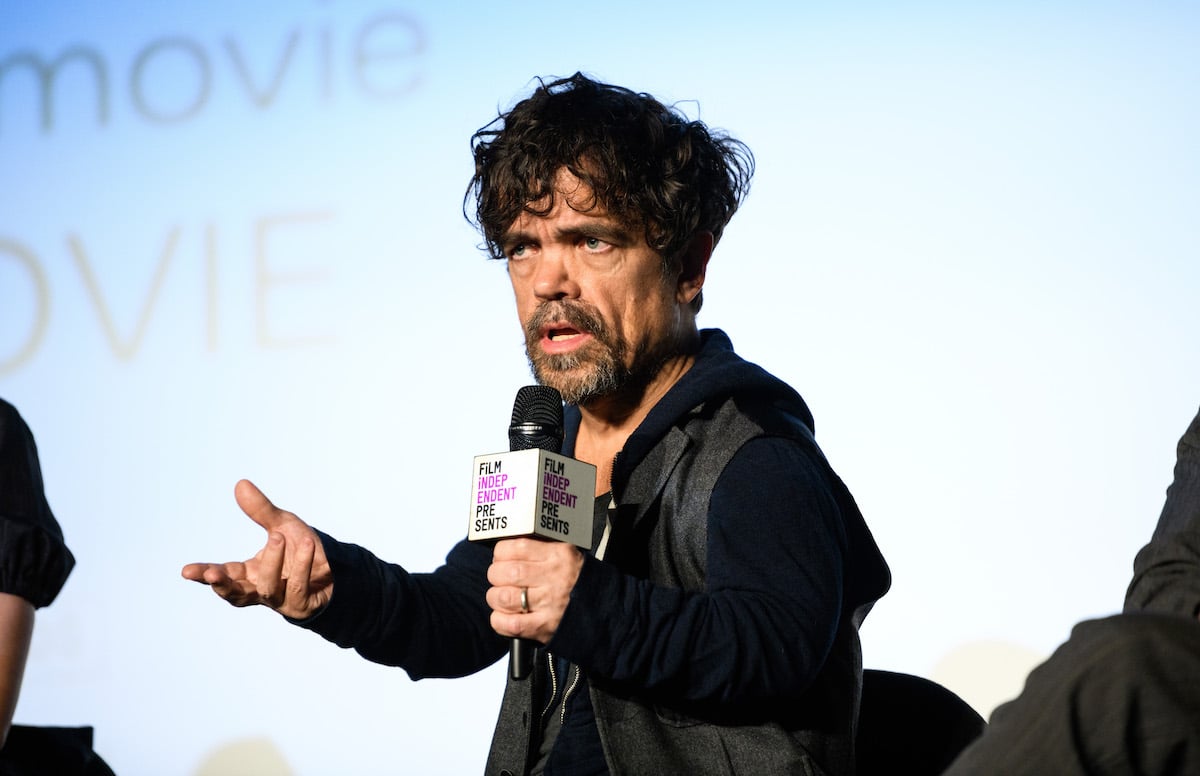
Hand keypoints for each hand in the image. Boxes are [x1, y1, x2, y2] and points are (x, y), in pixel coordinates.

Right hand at [181, 479, 332, 619]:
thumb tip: (240, 484)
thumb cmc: (302, 550)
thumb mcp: (282, 525)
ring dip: (271, 562)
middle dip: (222, 584)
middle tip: (212, 572)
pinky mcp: (303, 604)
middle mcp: (261, 590)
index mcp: (249, 574)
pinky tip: (308, 544)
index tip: (186, 571)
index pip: (223, 575)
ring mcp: (281, 600)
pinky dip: (302, 564)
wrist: (337, 567)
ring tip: (278, 536)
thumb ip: (261, 511)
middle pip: (235, 595)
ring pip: (268, 588)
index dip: (205, 574)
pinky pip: (298, 585)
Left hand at [486, 537, 583, 644]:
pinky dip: (499, 620)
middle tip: (499, 578)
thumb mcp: (567, 554)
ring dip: (495, 597)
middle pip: (506, 572)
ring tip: (501, 597)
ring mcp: (549, 604)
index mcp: (559, 555)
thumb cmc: (579, 580)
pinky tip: (503, 616)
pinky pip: (510, 624)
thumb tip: (510, 545)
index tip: (502, 558)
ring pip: (504, 597)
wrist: (605, 610)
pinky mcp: (545, 627)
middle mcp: (553, 578)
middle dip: (495, 575)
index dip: (501, 553)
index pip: (516, 547)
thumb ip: (541, 548)